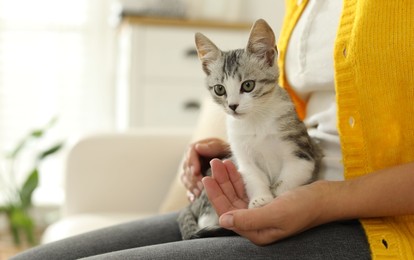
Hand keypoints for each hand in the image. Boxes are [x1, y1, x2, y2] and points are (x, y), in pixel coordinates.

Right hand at [181, 138, 229, 201]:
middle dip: (193, 177)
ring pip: (185, 178)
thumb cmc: (228, 152)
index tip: (196, 171)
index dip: (192, 162)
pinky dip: (190, 193)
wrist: (231, 162)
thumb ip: (212, 147)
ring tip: (198, 193)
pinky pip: (188, 188)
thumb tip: (198, 147)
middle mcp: (192, 159)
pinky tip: (193, 199)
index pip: (190, 152)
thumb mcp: (223, 147)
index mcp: (198, 147)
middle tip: (200, 185)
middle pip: (187, 167)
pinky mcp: (194, 182)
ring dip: (191, 186)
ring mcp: (191, 171)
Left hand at [203, 159, 327, 244]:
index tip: (207, 178)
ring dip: (229, 179)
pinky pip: (248, 191)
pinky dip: (240, 179)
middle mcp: (256, 224)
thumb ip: (249, 219)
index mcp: (256, 232)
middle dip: (221, 183)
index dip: (216, 196)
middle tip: (215, 163)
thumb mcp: (276, 213)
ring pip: (238, 195)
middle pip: (231, 203)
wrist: (326, 198)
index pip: (228, 214)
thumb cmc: (305, 207)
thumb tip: (224, 221)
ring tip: (222, 162)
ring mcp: (261, 213)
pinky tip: (235, 168)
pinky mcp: (267, 203)